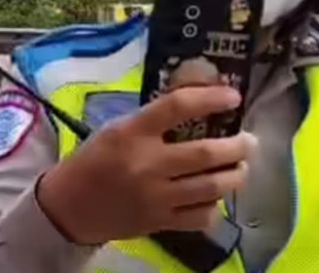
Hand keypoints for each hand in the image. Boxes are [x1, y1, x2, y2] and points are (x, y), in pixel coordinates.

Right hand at [37, 86, 256, 244]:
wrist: (70, 207)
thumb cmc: (93, 160)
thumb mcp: (116, 129)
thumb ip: (152, 120)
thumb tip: (196, 103)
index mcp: (132, 133)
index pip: (177, 107)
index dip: (210, 98)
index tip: (232, 96)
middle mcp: (147, 163)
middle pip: (206, 152)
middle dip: (237, 146)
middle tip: (249, 141)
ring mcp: (156, 197)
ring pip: (211, 186)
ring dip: (235, 175)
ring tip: (241, 168)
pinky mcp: (160, 223)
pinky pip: (200, 216)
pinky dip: (214, 206)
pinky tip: (215, 197)